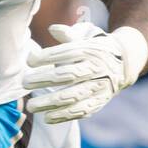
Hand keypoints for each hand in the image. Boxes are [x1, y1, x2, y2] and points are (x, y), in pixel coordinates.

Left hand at [22, 22, 147, 123]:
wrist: (122, 64)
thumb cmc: (92, 49)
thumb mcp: (84, 38)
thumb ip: (68, 34)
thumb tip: (53, 29)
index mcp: (90, 51)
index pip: (66, 53)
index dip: (46, 57)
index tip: (29, 61)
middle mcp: (96, 69)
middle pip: (68, 75)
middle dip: (44, 79)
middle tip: (24, 82)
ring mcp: (99, 87)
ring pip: (73, 96)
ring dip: (50, 102)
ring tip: (31, 106)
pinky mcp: (100, 102)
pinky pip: (82, 111)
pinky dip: (64, 116)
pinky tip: (47, 118)